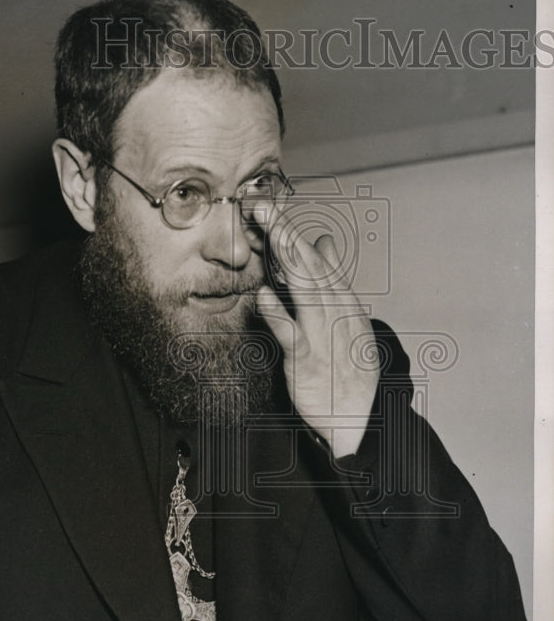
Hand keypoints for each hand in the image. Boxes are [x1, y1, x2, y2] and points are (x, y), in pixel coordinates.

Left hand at [254, 200, 378, 458]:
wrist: (360, 414)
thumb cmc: (346, 363)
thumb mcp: (344, 314)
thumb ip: (330, 277)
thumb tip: (323, 241)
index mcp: (341, 298)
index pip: (314, 259)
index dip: (290, 232)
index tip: (267, 208)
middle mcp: (335, 310)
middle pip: (308, 267)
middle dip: (284, 234)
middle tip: (260, 206)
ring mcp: (322, 333)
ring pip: (303, 291)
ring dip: (284, 261)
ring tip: (266, 234)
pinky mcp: (308, 359)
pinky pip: (291, 334)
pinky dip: (278, 314)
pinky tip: (262, 296)